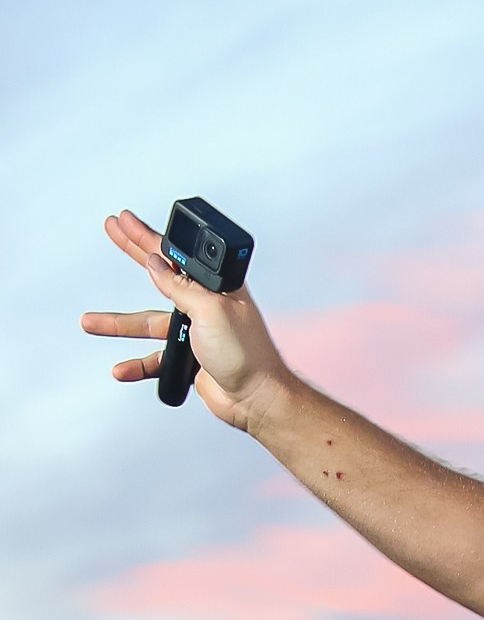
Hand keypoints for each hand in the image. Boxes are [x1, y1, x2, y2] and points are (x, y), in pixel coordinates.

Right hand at [80, 210, 287, 428]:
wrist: (257, 400)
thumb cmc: (248, 355)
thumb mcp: (211, 309)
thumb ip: (181, 286)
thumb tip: (156, 263)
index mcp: (214, 287)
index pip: (174, 254)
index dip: (148, 236)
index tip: (126, 219)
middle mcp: (203, 305)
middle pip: (157, 276)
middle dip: (132, 252)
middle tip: (111, 229)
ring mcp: (195, 332)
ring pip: (147, 324)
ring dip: (118, 325)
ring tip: (90, 321)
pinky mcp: (189, 359)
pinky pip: (155, 359)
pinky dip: (138, 364)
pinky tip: (122, 368)